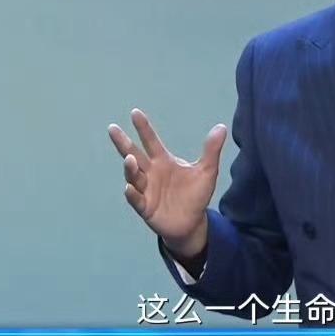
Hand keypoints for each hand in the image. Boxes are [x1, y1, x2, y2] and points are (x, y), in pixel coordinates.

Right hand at [108, 109, 226, 257]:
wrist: (192, 223)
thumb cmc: (195, 195)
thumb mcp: (206, 172)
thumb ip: (211, 150)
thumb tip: (222, 127)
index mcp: (163, 161)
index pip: (151, 141)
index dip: (144, 128)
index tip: (135, 112)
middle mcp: (151, 173)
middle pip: (134, 155)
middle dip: (123, 142)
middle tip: (113, 128)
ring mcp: (146, 190)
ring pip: (134, 176)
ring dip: (129, 168)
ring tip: (129, 159)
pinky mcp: (145, 208)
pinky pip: (136, 200)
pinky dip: (132, 194)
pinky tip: (129, 188)